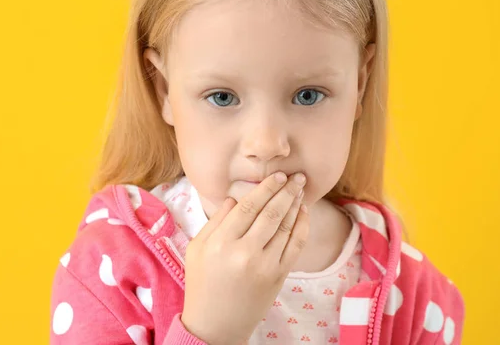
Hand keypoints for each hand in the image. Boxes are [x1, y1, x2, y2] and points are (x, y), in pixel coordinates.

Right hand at [181, 172, 308, 344]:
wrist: (215, 325)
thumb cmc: (202, 283)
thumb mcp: (196, 249)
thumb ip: (215, 221)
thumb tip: (237, 198)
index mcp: (221, 244)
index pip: (248, 207)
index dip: (265, 188)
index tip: (276, 175)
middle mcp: (245, 253)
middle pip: (271, 213)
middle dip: (286, 191)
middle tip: (296, 176)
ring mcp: (265, 266)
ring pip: (286, 227)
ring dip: (296, 204)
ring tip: (300, 188)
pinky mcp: (278, 276)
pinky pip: (296, 246)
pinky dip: (302, 226)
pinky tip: (303, 212)